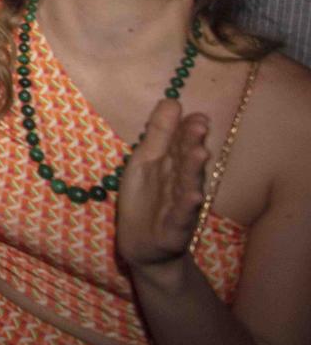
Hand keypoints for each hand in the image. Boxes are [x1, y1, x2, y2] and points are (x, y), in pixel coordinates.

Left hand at [116, 98, 211, 270]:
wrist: (142, 244)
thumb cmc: (146, 197)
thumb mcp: (145, 160)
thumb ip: (159, 133)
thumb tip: (173, 100)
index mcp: (173, 165)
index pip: (182, 143)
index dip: (189, 129)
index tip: (199, 115)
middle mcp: (181, 182)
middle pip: (187, 161)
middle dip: (193, 142)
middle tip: (201, 125)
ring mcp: (180, 205)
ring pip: (188, 184)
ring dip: (194, 170)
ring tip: (201, 153)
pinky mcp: (175, 227)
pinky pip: (182, 215)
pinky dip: (187, 206)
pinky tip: (194, 196)